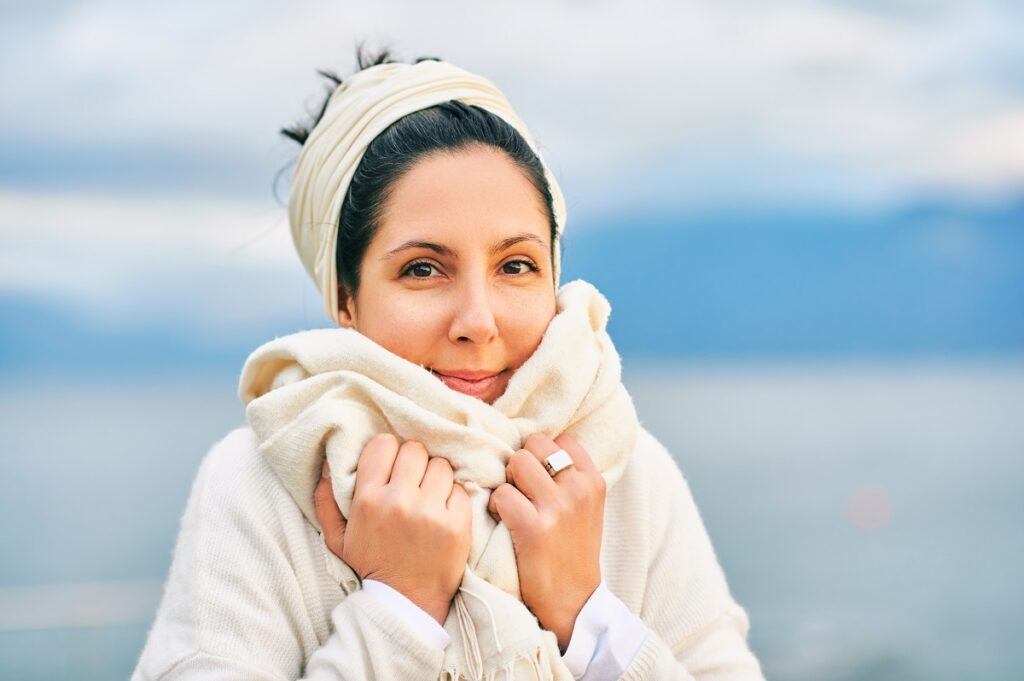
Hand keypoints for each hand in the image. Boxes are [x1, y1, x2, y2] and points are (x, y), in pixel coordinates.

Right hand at [313, 433, 471, 625]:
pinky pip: (459, 489)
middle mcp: (399, 501)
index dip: (389, 452)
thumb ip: (327, 502)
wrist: (406, 602)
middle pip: (415, 451)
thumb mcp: (339, 539)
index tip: (392, 466)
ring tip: (429, 497)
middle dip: (414, 463)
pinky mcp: (457, 523)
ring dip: (435, 478)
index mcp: (368, 500)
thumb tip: (326, 465)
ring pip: (440, 466)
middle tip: (413, 482)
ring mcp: (430, 512)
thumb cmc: (373, 566)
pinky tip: (444, 512)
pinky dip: (453, 497)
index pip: (383, 445)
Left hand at [486, 433, 604, 650]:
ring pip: (517, 462)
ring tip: (511, 502)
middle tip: (520, 488)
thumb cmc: (573, 551)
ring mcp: (558, 507)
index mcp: (594, 481)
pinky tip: (502, 519)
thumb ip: (570, 477)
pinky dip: (495, 504)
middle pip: (535, 444)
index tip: (537, 475)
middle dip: (521, 463)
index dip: (542, 453)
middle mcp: (579, 489)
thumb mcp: (587, 508)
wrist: (574, 601)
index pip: (560, 439)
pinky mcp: (534, 528)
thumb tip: (537, 446)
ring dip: (507, 481)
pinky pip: (502, 493)